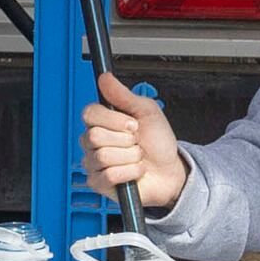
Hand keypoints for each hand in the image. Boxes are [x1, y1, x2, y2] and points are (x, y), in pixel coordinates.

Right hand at [85, 72, 188, 210]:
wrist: (170, 170)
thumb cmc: (158, 142)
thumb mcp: (147, 111)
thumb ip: (124, 95)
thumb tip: (105, 77)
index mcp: (102, 121)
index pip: (90, 114)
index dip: (113, 120)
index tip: (132, 124)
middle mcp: (94, 141)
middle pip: (94, 136)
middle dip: (125, 140)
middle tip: (136, 143)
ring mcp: (94, 163)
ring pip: (103, 156)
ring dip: (130, 157)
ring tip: (137, 157)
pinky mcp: (99, 183)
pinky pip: (108, 175)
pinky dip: (129, 173)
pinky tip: (134, 172)